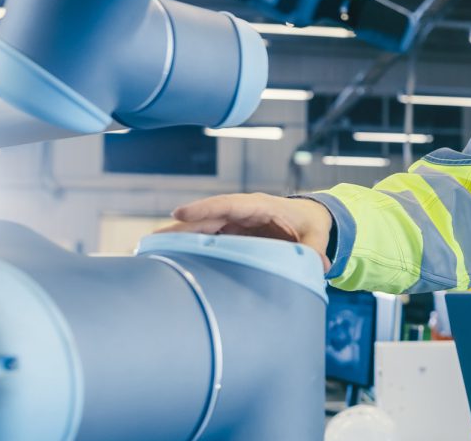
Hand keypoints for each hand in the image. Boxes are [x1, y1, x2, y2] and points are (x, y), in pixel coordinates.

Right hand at [156, 193, 333, 269]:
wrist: (310, 220)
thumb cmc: (311, 223)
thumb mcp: (316, 235)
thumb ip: (315, 248)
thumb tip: (319, 264)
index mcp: (261, 206)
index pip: (229, 204)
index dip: (205, 209)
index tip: (181, 213)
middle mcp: (242, 212)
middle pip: (208, 217)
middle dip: (183, 226)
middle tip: (155, 238)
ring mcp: (234, 224)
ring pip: (203, 228)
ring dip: (180, 237)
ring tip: (151, 249)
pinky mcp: (231, 235)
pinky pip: (207, 239)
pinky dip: (190, 247)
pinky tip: (170, 258)